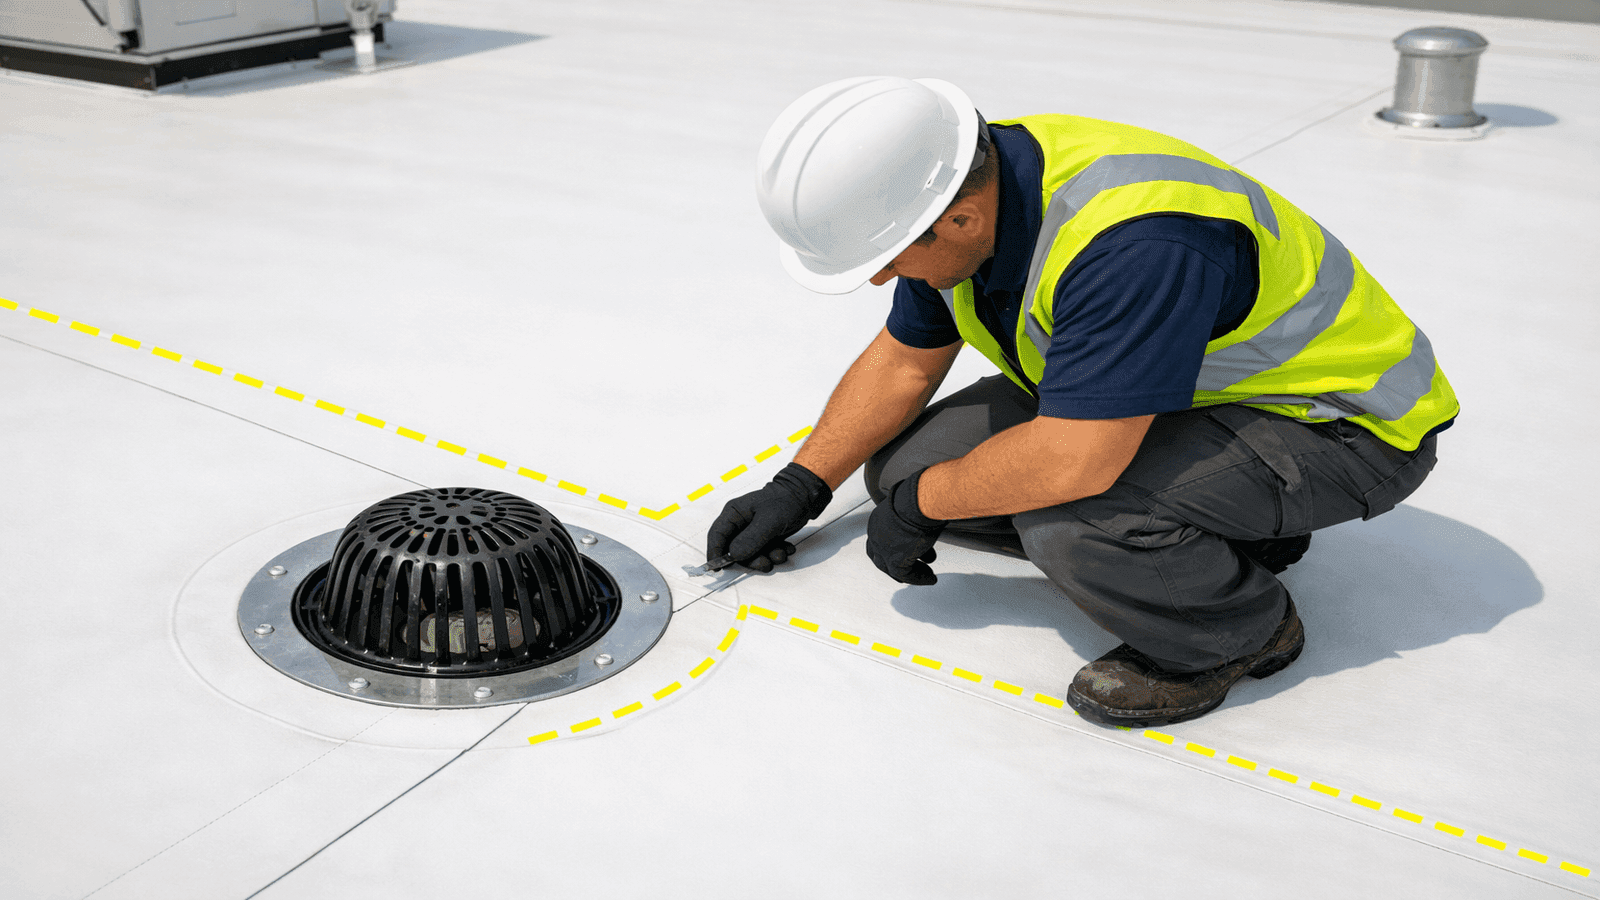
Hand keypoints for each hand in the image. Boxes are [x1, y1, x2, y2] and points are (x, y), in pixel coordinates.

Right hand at [706, 463, 831, 572]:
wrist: (805, 497)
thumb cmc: (785, 500)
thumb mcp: (768, 520)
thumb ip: (751, 539)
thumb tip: (734, 554)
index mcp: (734, 512)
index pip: (717, 535)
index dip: (715, 553)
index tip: (718, 568)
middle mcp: (740, 523)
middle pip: (734, 550)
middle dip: (750, 560)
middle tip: (765, 563)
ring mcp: (751, 531)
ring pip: (750, 554)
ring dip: (766, 557)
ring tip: (781, 553)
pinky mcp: (763, 537)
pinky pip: (763, 552)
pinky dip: (774, 554)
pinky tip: (786, 548)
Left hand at [867, 470, 945, 584]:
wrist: (919, 500)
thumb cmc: (918, 496)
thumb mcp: (912, 505)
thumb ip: (914, 514)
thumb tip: (926, 514)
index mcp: (878, 520)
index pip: (880, 539)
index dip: (892, 548)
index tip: (907, 551)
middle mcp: (877, 535)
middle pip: (882, 557)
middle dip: (897, 563)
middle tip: (911, 567)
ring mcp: (884, 549)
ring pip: (894, 568)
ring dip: (912, 571)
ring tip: (927, 573)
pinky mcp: (895, 560)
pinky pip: (907, 575)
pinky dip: (920, 578)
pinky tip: (931, 578)